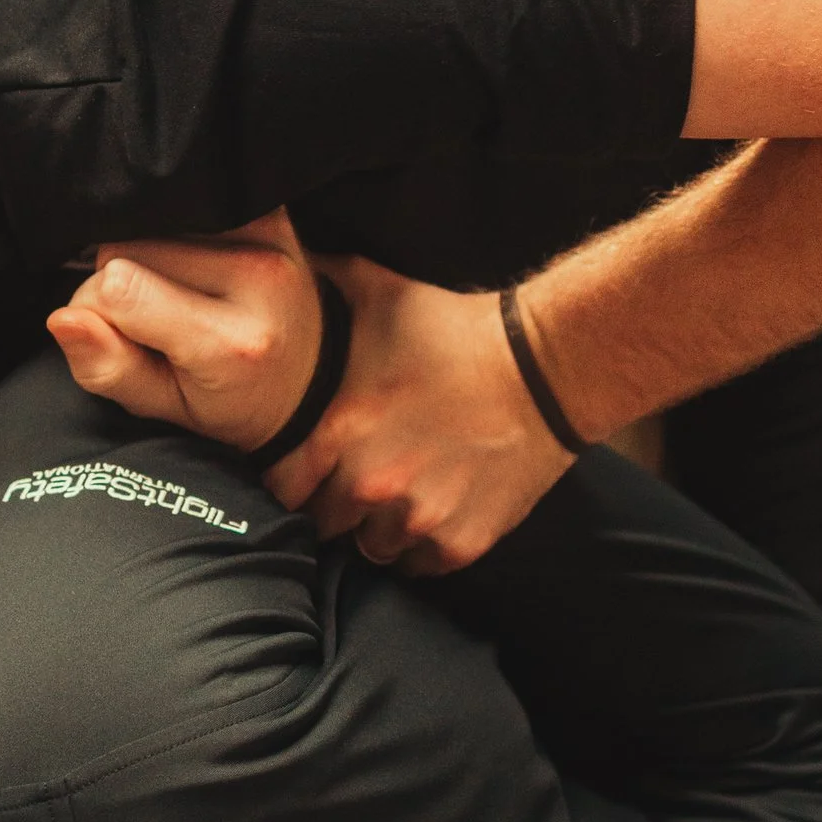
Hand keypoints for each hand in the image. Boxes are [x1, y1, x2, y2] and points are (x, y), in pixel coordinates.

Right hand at [46, 212, 322, 451]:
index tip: (116, 336)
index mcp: (232, 343)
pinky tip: (192, 265)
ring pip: (148, 218)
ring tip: (176, 294)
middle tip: (153, 320)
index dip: (95, 311)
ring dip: (145, 253)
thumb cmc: (231, 401)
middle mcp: (258, 279)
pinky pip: (183, 200)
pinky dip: (171, 229)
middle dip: (119, 282)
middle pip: (127, 247)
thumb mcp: (168, 410)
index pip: (117, 289)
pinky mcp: (269, 208)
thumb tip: (62, 319)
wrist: (309, 375)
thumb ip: (110, 370)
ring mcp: (269, 235)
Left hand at [271, 260, 573, 571]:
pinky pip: (418, 565)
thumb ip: (320, 285)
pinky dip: (420, 546)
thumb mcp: (379, 293)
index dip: (290, 479)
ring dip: (377, 527)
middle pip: (323, 523)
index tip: (306, 469)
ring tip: (397, 494)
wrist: (547, 369)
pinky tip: (432, 509)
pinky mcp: (460, 542)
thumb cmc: (457, 329)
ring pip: (371, 548)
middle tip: (355, 479)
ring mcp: (418, 518)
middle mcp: (371, 484)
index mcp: (340, 432)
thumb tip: (275, 257)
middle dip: (333, 504)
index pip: (281, 487)